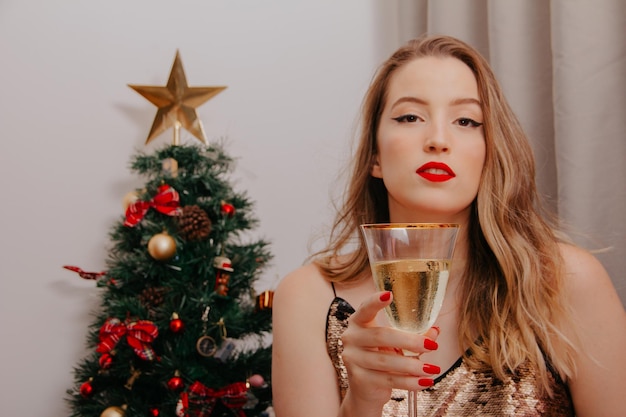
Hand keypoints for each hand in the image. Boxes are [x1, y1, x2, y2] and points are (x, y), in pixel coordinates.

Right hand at [339, 291, 440, 411]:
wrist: (365, 390)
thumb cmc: (381, 358)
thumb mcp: (394, 344)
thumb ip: (412, 336)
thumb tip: (435, 331)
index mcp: (359, 323)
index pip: (365, 309)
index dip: (375, 302)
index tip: (389, 294)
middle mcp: (351, 338)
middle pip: (382, 336)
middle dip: (410, 342)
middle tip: (432, 346)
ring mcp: (353, 359)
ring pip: (387, 361)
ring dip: (413, 365)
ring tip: (433, 369)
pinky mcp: (359, 379)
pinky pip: (388, 380)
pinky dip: (410, 382)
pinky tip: (424, 382)